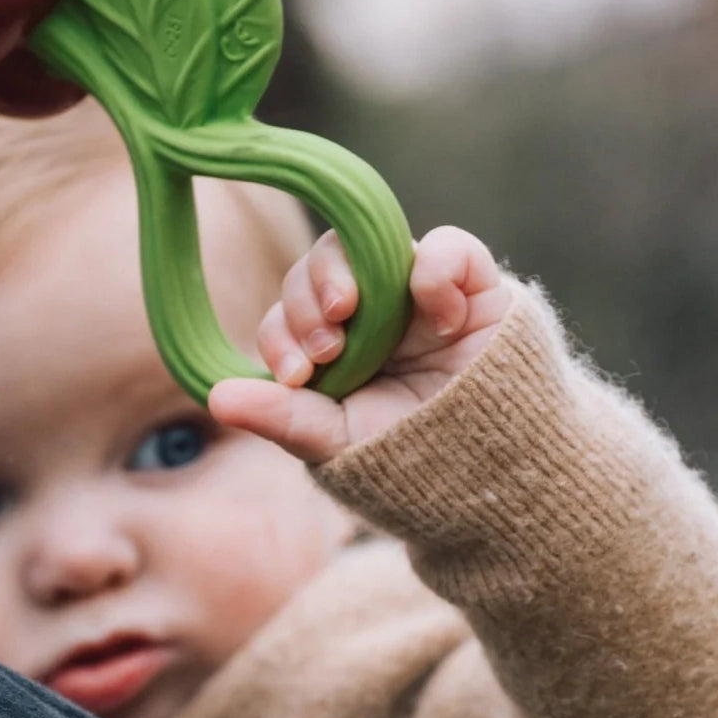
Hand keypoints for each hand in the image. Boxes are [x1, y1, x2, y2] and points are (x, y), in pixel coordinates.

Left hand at [208, 225, 512, 463]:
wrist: (502, 475)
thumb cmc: (414, 462)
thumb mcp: (341, 443)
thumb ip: (283, 417)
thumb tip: (214, 395)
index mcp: (332, 346)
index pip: (287, 316)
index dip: (281, 333)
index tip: (298, 374)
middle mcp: (370, 311)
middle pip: (319, 268)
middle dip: (306, 299)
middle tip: (326, 344)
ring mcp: (418, 293)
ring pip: (369, 243)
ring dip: (346, 270)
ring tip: (351, 311)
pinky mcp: (474, 285)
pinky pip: (449, 247)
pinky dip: (435, 268)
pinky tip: (437, 314)